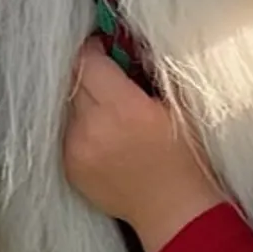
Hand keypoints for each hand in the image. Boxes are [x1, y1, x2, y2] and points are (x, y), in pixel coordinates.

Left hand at [62, 39, 222, 251]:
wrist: (174, 209)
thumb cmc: (185, 155)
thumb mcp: (178, 105)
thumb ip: (151, 69)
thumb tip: (127, 41)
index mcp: (124, 108)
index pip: (88, 62)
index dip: (95, 49)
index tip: (104, 47)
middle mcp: (94, 127)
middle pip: (75, 81)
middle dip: (90, 73)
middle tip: (109, 75)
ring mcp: (77, 150)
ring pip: (68, 107)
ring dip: (84, 101)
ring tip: (109, 111)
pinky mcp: (69, 168)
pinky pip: (67, 133)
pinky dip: (81, 127)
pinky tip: (105, 136)